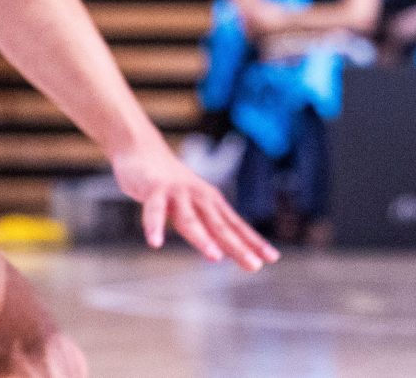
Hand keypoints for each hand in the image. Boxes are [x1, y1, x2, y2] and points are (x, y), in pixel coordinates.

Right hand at [111, 141, 277, 271]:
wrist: (143, 149)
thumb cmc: (171, 183)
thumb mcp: (194, 205)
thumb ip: (208, 226)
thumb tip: (227, 252)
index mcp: (211, 202)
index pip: (236, 225)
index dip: (253, 242)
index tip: (272, 258)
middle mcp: (199, 197)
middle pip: (220, 226)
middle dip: (238, 246)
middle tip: (254, 266)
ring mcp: (177, 193)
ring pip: (190, 219)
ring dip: (203, 238)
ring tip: (215, 257)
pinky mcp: (154, 190)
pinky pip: (153, 211)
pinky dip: (154, 226)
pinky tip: (155, 243)